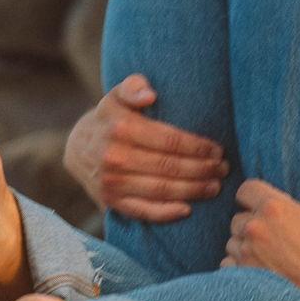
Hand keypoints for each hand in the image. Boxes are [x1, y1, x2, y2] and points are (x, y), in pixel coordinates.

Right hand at [64, 74, 227, 221]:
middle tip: (223, 168)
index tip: (217, 150)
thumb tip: (150, 94)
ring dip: (194, 190)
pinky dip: (167, 213)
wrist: (76, 148)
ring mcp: (112, 182)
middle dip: (203, 169)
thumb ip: (132, 87)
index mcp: (121, 128)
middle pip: (170, 167)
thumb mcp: (117, 96)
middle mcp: (115, 157)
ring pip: (162, 190)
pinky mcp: (111, 202)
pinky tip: (188, 209)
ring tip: (215, 186)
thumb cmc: (109, 119)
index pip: (170, 141)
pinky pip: (144, 211)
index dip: (198, 147)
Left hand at [222, 142, 299, 298]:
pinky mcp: (244, 277)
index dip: (254, 195)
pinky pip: (228, 264)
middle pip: (237, 217)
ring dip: (244, 244)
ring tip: (266, 252)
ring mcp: (247, 254)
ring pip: (232, 241)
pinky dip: (239, 266)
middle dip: (251, 222)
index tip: (267, 205)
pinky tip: (259, 268)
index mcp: (275, 208)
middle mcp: (255, 229)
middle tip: (273, 232)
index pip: (245, 189)